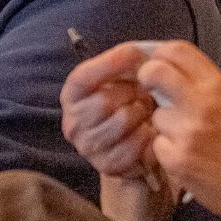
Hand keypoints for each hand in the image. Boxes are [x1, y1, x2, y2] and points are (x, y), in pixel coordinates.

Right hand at [60, 43, 157, 180]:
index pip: (83, 77)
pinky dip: (147, 135)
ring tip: (146, 109)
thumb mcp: (115, 79)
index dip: (110, 63)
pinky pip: (134, 146)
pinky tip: (148, 130)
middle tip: (146, 90)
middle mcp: (73, 123)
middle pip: (105, 102)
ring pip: (121, 122)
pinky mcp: (107, 166)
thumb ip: (121, 65)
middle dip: (132, 92)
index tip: (136, 53)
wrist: (126, 143)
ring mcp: (88, 148)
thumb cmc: (122, 102)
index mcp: (71, 95)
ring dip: (141, 113)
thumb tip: (140, 53)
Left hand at [136, 41, 220, 220]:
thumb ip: (205, 85)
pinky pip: (157, 145)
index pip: (178, 50)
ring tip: (188, 140)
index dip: (159, 54)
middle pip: (155, 71)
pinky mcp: (178, 159)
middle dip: (146, 78)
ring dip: (165, 126)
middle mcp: (203, 104)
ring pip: (155, 115)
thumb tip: (172, 68)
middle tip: (150, 90)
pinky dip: (168, 152)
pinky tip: (189, 159)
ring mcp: (189, 132)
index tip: (156, 63)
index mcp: (219, 87)